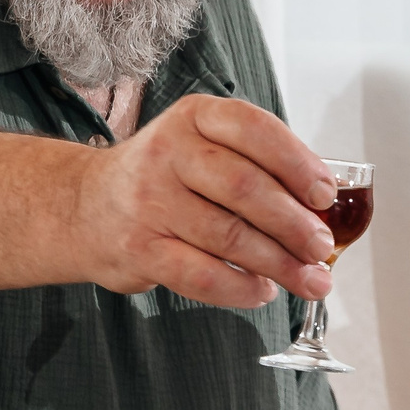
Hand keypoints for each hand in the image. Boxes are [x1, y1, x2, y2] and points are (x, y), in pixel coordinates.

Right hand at [70, 94, 337, 310]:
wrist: (83, 207)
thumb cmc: (164, 179)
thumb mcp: (202, 148)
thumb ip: (256, 166)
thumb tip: (325, 210)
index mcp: (195, 118)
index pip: (254, 129)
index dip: (298, 163)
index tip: (326, 196)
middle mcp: (168, 152)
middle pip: (246, 188)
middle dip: (295, 224)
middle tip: (321, 247)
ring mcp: (149, 201)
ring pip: (229, 237)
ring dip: (279, 264)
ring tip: (309, 280)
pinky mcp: (139, 248)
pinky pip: (201, 274)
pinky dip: (241, 288)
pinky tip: (263, 291)